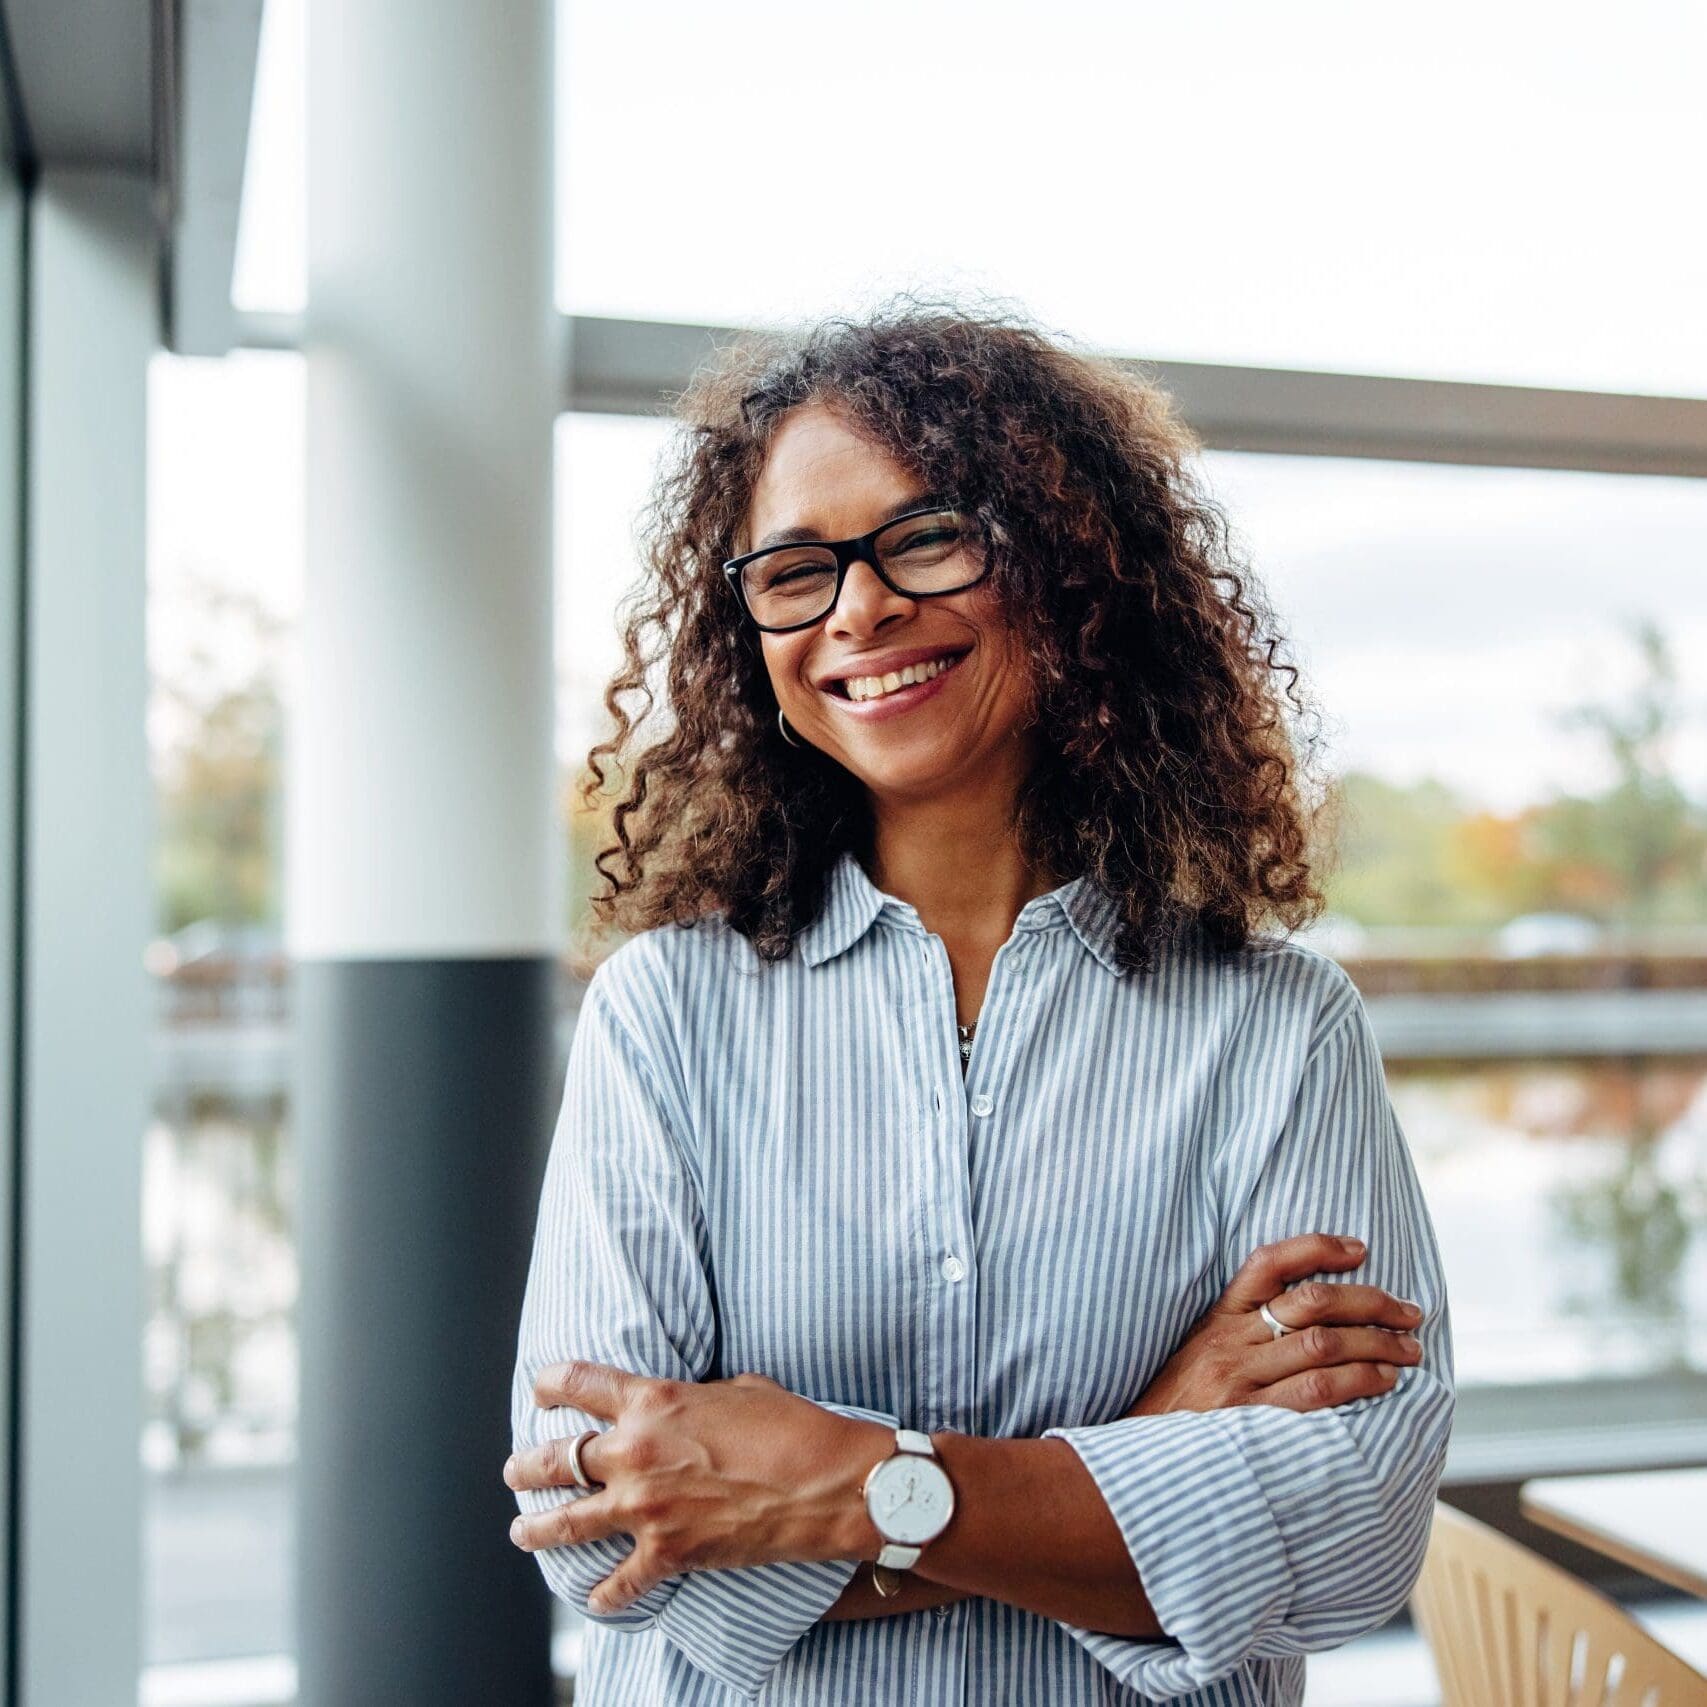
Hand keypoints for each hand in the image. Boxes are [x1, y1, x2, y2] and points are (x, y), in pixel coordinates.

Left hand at [503, 1363, 880, 1612]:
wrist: (826, 1483)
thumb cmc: (792, 1425)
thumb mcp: (738, 1389)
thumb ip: (696, 1397)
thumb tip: (691, 1407)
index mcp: (653, 1400)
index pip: (578, 1382)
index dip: (550, 1384)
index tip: (540, 1389)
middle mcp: (636, 1451)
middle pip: (555, 1457)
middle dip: (526, 1464)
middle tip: (516, 1468)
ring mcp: (646, 1508)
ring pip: (565, 1521)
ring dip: (537, 1527)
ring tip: (521, 1530)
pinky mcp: (667, 1553)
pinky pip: (619, 1582)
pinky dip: (605, 1593)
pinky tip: (596, 1597)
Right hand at [1127, 1234, 1424, 1416]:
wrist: (1140, 1461)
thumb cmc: (1178, 1410)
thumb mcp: (1199, 1355)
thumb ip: (1243, 1334)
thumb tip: (1312, 1317)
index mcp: (1218, 1318)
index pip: (1268, 1262)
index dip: (1317, 1248)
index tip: (1360, 1249)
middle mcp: (1230, 1341)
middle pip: (1310, 1302)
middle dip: (1370, 1302)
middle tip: (1410, 1313)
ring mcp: (1239, 1379)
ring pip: (1321, 1344)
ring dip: (1376, 1344)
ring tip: (1408, 1351)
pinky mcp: (1250, 1419)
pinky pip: (1315, 1391)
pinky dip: (1358, 1382)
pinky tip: (1383, 1382)